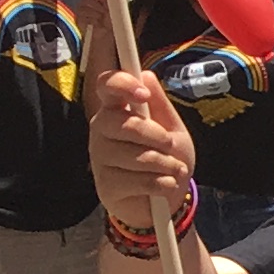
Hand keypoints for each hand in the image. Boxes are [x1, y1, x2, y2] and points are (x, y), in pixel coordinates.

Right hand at [87, 67, 196, 216]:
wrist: (168, 198)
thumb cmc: (166, 157)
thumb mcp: (172, 128)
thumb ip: (160, 104)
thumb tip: (146, 74)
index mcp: (117, 110)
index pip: (107, 87)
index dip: (122, 85)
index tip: (142, 94)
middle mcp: (102, 131)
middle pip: (122, 123)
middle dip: (155, 135)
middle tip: (170, 144)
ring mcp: (100, 158)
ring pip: (135, 155)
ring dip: (165, 164)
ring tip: (173, 169)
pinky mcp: (106, 185)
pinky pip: (139, 180)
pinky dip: (162, 183)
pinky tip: (164, 184)